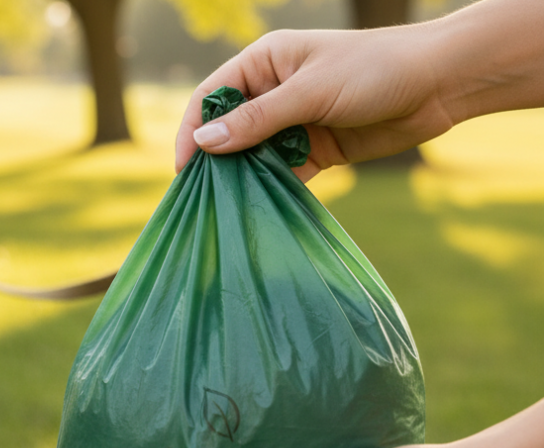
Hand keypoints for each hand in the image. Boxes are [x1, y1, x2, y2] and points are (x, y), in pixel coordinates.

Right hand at [174, 26, 452, 181]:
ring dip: (242, 178)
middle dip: (214, 160)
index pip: (211, 97)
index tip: (183, 167)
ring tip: (224, 208)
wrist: (439, 84)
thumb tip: (204, 144)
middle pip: (228, 130)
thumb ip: (257, 120)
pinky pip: (281, 173)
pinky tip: (258, 209)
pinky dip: (270, 190)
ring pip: (252, 155)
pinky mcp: (314, 149)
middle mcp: (272, 91)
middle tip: (198, 196)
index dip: (192, 130)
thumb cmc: (374, 70)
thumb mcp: (310, 92)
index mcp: (264, 63)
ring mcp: (293, 122)